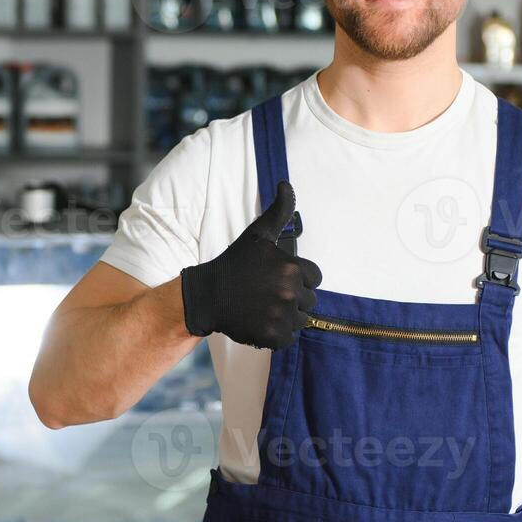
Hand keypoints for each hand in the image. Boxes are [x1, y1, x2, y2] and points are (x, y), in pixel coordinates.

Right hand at [179, 181, 322, 348]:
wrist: (207, 296)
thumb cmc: (234, 263)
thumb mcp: (258, 235)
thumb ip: (279, 211)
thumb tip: (286, 184)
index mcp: (293, 269)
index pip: (314, 277)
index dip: (298, 278)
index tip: (277, 278)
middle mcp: (290, 293)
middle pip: (309, 300)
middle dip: (292, 298)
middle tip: (267, 293)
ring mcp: (281, 317)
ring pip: (301, 320)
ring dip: (286, 316)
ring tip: (264, 307)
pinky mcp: (273, 336)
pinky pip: (289, 338)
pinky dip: (278, 333)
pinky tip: (261, 321)